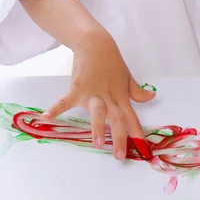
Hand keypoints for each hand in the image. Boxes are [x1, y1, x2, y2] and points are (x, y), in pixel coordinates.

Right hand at [42, 30, 155, 159]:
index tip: (143, 150)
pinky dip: (56, 108)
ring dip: (97, 126)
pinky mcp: (77, 88)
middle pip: (116, 119)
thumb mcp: (126, 76)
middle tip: (120, 155)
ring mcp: (93, 93)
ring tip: (96, 142)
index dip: (137, 133)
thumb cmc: (111, 61)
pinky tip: (47, 117)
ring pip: (97, 111)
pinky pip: (66, 100)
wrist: (95, 43)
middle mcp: (109, 97)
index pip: (131, 117)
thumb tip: (151, 96)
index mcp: (121, 96)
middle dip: (119, 137)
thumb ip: (136, 90)